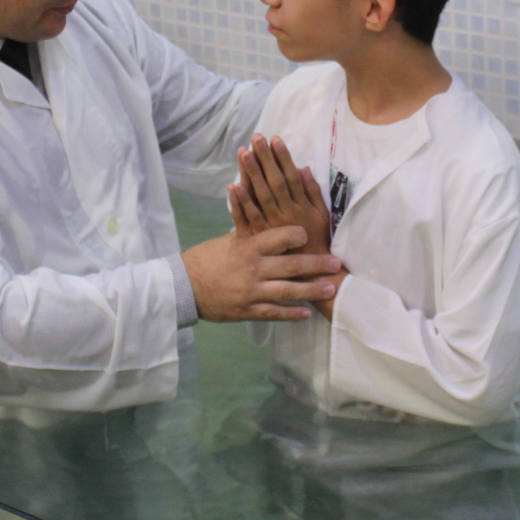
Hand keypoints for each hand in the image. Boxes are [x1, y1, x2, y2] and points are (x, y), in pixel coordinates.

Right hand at [181, 225, 341, 322]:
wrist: (184, 286)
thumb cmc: (207, 258)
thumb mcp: (229, 239)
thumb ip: (250, 228)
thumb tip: (264, 206)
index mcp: (248, 246)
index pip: (279, 237)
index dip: (296, 235)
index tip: (309, 234)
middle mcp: (253, 268)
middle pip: (291, 266)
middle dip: (315, 265)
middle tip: (335, 264)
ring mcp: (252, 291)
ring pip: (287, 291)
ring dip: (311, 290)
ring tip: (329, 289)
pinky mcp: (247, 310)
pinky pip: (274, 313)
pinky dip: (291, 313)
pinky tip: (306, 313)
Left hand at [230, 134, 331, 254]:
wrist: (309, 274)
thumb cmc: (317, 241)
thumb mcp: (321, 216)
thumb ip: (313, 192)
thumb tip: (304, 168)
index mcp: (302, 206)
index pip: (291, 177)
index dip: (283, 157)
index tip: (276, 139)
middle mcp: (286, 213)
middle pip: (274, 181)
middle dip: (265, 158)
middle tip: (256, 138)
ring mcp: (271, 225)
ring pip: (260, 195)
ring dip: (251, 173)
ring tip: (243, 152)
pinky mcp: (258, 237)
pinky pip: (247, 218)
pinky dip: (239, 202)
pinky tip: (232, 185)